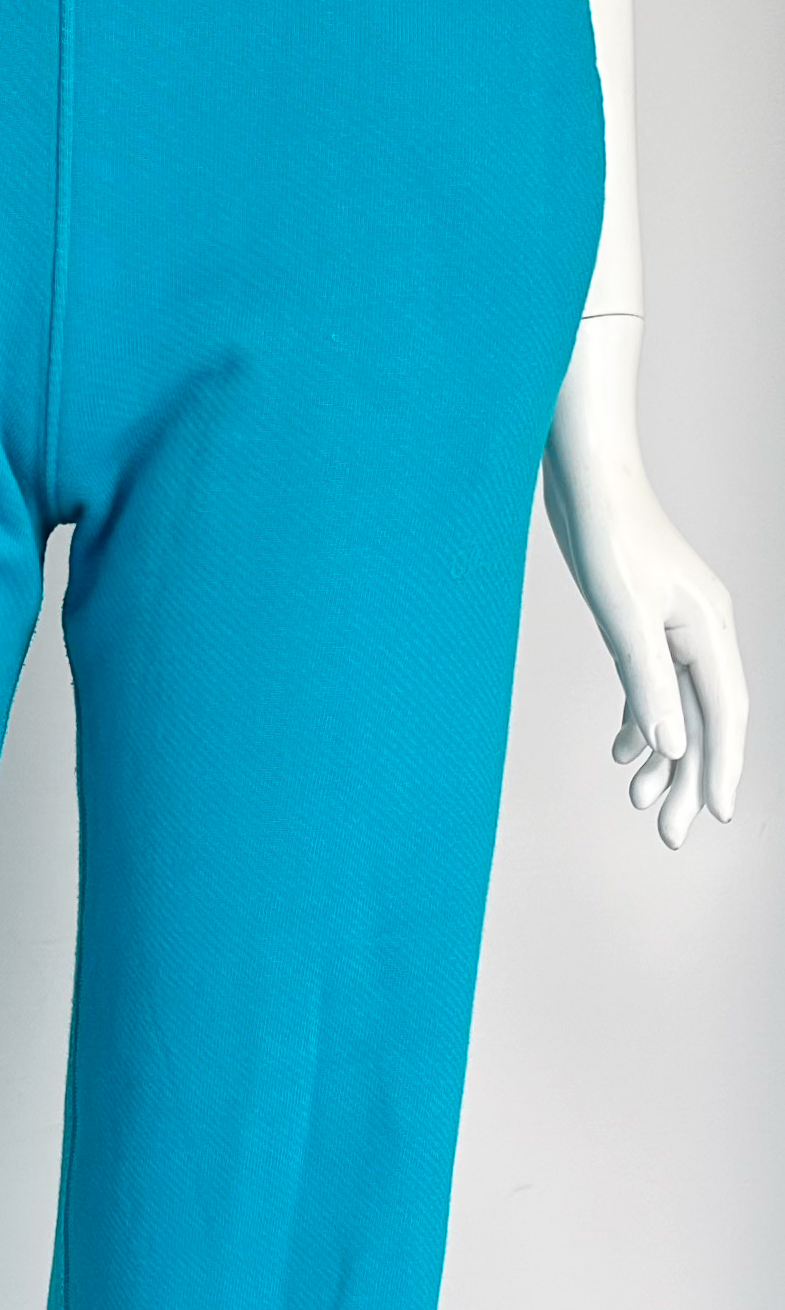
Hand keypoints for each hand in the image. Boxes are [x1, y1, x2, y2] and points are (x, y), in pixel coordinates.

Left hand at [542, 313, 746, 850]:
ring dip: (662, 755)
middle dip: (687, 779)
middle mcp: (702, 630)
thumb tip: (672, 748)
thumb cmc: (605, 533)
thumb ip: (648, 683)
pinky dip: (641, 720)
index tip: (710, 818)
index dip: (719, 770)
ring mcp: (676, 625)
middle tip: (666, 837)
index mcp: (708, 629)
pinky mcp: (646, 619)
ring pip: (680, 707)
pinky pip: (655, 685)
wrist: (586, 472)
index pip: (723, 715)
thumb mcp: (623, 615)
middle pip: (705, 720)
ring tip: (637, 801)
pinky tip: (621, 752)